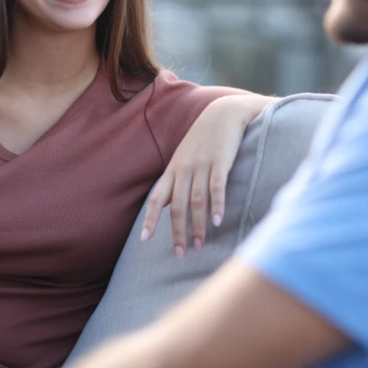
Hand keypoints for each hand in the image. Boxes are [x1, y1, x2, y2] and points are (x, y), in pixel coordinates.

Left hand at [140, 94, 272, 257]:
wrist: (224, 113)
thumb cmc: (203, 140)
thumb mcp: (183, 159)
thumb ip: (174, 183)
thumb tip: (162, 206)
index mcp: (173, 171)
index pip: (156, 198)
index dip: (149, 219)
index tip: (144, 239)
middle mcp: (184, 170)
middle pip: (176, 206)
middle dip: (177, 232)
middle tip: (179, 254)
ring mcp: (202, 165)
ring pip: (196, 201)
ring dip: (197, 226)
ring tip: (199, 246)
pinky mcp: (221, 161)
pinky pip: (217, 187)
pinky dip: (217, 205)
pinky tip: (218, 222)